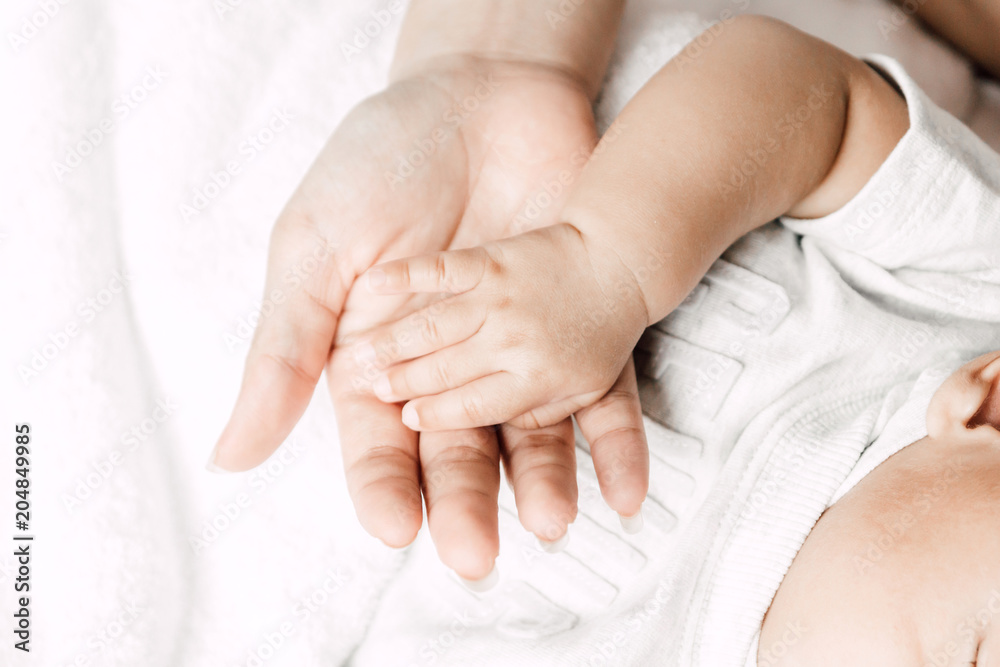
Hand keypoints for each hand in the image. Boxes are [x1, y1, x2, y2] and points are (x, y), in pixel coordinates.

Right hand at [212, 57, 647, 578]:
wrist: (481, 92)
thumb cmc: (383, 161)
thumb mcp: (316, 248)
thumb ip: (284, 348)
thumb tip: (232, 451)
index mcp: (376, 355)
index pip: (376, 440)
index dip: (385, 485)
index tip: (399, 527)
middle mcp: (448, 363)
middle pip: (453, 445)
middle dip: (462, 499)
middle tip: (475, 551)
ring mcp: (515, 346)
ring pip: (526, 427)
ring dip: (537, 477)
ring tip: (547, 519)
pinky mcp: (574, 322)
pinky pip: (596, 388)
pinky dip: (608, 437)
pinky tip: (618, 484)